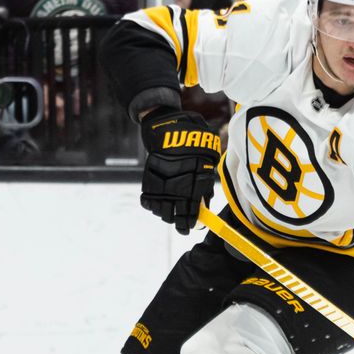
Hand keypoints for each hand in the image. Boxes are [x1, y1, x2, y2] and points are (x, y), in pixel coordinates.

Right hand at [139, 108, 220, 233]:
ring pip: (160, 208)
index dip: (190, 221)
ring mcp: (161, 181)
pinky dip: (151, 204)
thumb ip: (205, 184)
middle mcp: (177, 182)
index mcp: (195, 180)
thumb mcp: (206, 161)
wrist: (169, 126)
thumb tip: (205, 205)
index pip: (192, 209)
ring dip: (165, 214)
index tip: (189, 228)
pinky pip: (147, 199)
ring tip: (169, 216)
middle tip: (180, 227)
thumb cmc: (193, 142)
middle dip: (178, 223)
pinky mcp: (148, 177)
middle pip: (175, 213)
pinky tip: (157, 205)